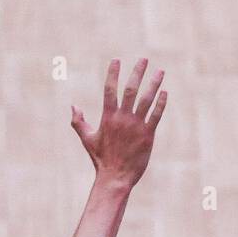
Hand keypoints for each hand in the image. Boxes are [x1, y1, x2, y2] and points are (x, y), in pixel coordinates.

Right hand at [72, 58, 166, 185]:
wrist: (115, 177)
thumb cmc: (101, 159)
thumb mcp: (87, 139)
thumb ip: (79, 122)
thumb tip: (72, 106)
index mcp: (108, 117)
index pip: (110, 89)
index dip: (113, 73)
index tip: (117, 60)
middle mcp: (123, 119)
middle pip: (131, 89)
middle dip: (137, 72)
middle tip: (144, 59)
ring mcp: (136, 126)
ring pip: (147, 100)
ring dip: (154, 84)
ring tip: (160, 71)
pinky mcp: (148, 135)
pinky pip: (156, 116)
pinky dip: (161, 103)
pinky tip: (165, 92)